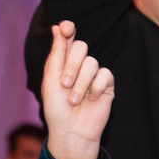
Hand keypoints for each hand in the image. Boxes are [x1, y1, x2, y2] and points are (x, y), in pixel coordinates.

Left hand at [41, 21, 114, 158]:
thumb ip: (57, 53)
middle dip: (71, 66)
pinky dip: (95, 87)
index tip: (66, 27)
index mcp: (63, 62)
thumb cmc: (57, 108)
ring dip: (81, 83)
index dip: (68, 29)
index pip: (68, 38)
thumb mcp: (52, 80)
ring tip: (75, 101)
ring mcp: (93, 75)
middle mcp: (79, 65)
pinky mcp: (106, 85)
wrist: (71, 131)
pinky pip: (105, 74)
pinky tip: (91, 100)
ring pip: (92, 62)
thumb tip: (58, 27)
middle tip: (64, 85)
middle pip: (80, 47)